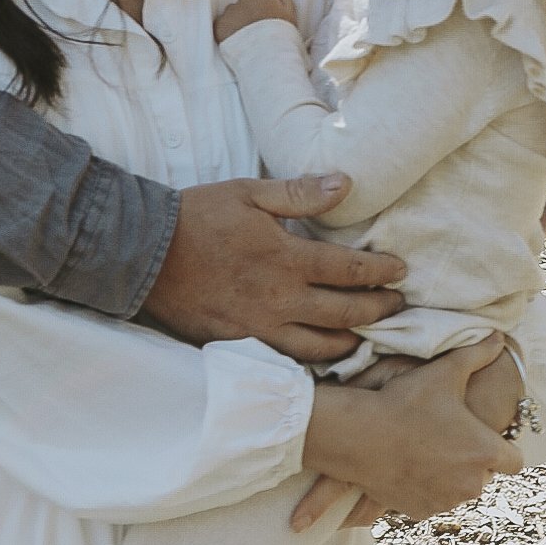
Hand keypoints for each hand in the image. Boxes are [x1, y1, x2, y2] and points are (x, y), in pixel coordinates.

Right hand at [141, 176, 406, 364]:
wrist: (144, 254)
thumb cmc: (197, 217)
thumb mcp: (248, 194)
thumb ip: (299, 193)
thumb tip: (345, 183)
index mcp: (287, 259)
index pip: (350, 270)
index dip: (381, 272)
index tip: (401, 271)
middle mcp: (281, 300)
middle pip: (345, 313)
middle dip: (378, 310)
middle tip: (398, 306)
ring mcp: (261, 328)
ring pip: (321, 347)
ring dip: (351, 342)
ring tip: (366, 336)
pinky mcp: (241, 345)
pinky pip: (287, 360)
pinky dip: (312, 360)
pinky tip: (320, 355)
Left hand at [213, 0, 297, 42]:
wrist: (265, 54)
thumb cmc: (280, 36)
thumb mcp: (291, 15)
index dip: (265, 6)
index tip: (267, 17)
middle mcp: (245, 0)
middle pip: (247, 1)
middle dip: (251, 10)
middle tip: (257, 27)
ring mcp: (232, 11)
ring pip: (233, 10)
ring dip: (238, 18)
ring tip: (247, 35)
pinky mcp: (220, 24)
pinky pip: (221, 22)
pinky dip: (226, 28)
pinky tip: (235, 38)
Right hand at [295, 337, 523, 526]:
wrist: (361, 435)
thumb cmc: (406, 402)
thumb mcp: (445, 371)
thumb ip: (478, 354)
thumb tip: (499, 338)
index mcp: (486, 452)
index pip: (515, 461)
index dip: (503, 448)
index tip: (486, 437)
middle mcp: (472, 483)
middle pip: (484, 474)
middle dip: (472, 460)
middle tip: (448, 437)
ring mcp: (446, 501)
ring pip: (458, 489)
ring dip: (450, 475)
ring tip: (426, 449)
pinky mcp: (421, 511)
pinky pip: (432, 500)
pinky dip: (426, 488)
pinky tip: (409, 465)